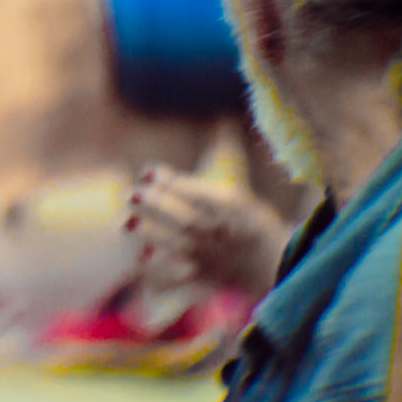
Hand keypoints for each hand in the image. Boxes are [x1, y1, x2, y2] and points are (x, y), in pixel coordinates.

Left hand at [127, 165, 291, 299]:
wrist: (274, 262)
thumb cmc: (252, 216)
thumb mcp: (241, 184)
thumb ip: (225, 154)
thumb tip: (223, 122)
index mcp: (230, 205)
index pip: (196, 191)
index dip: (170, 181)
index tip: (148, 172)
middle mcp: (220, 230)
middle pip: (185, 218)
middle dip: (155, 206)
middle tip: (130, 194)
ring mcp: (212, 255)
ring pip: (179, 246)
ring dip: (150, 234)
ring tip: (126, 223)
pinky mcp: (204, 277)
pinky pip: (179, 279)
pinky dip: (159, 274)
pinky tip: (138, 261)